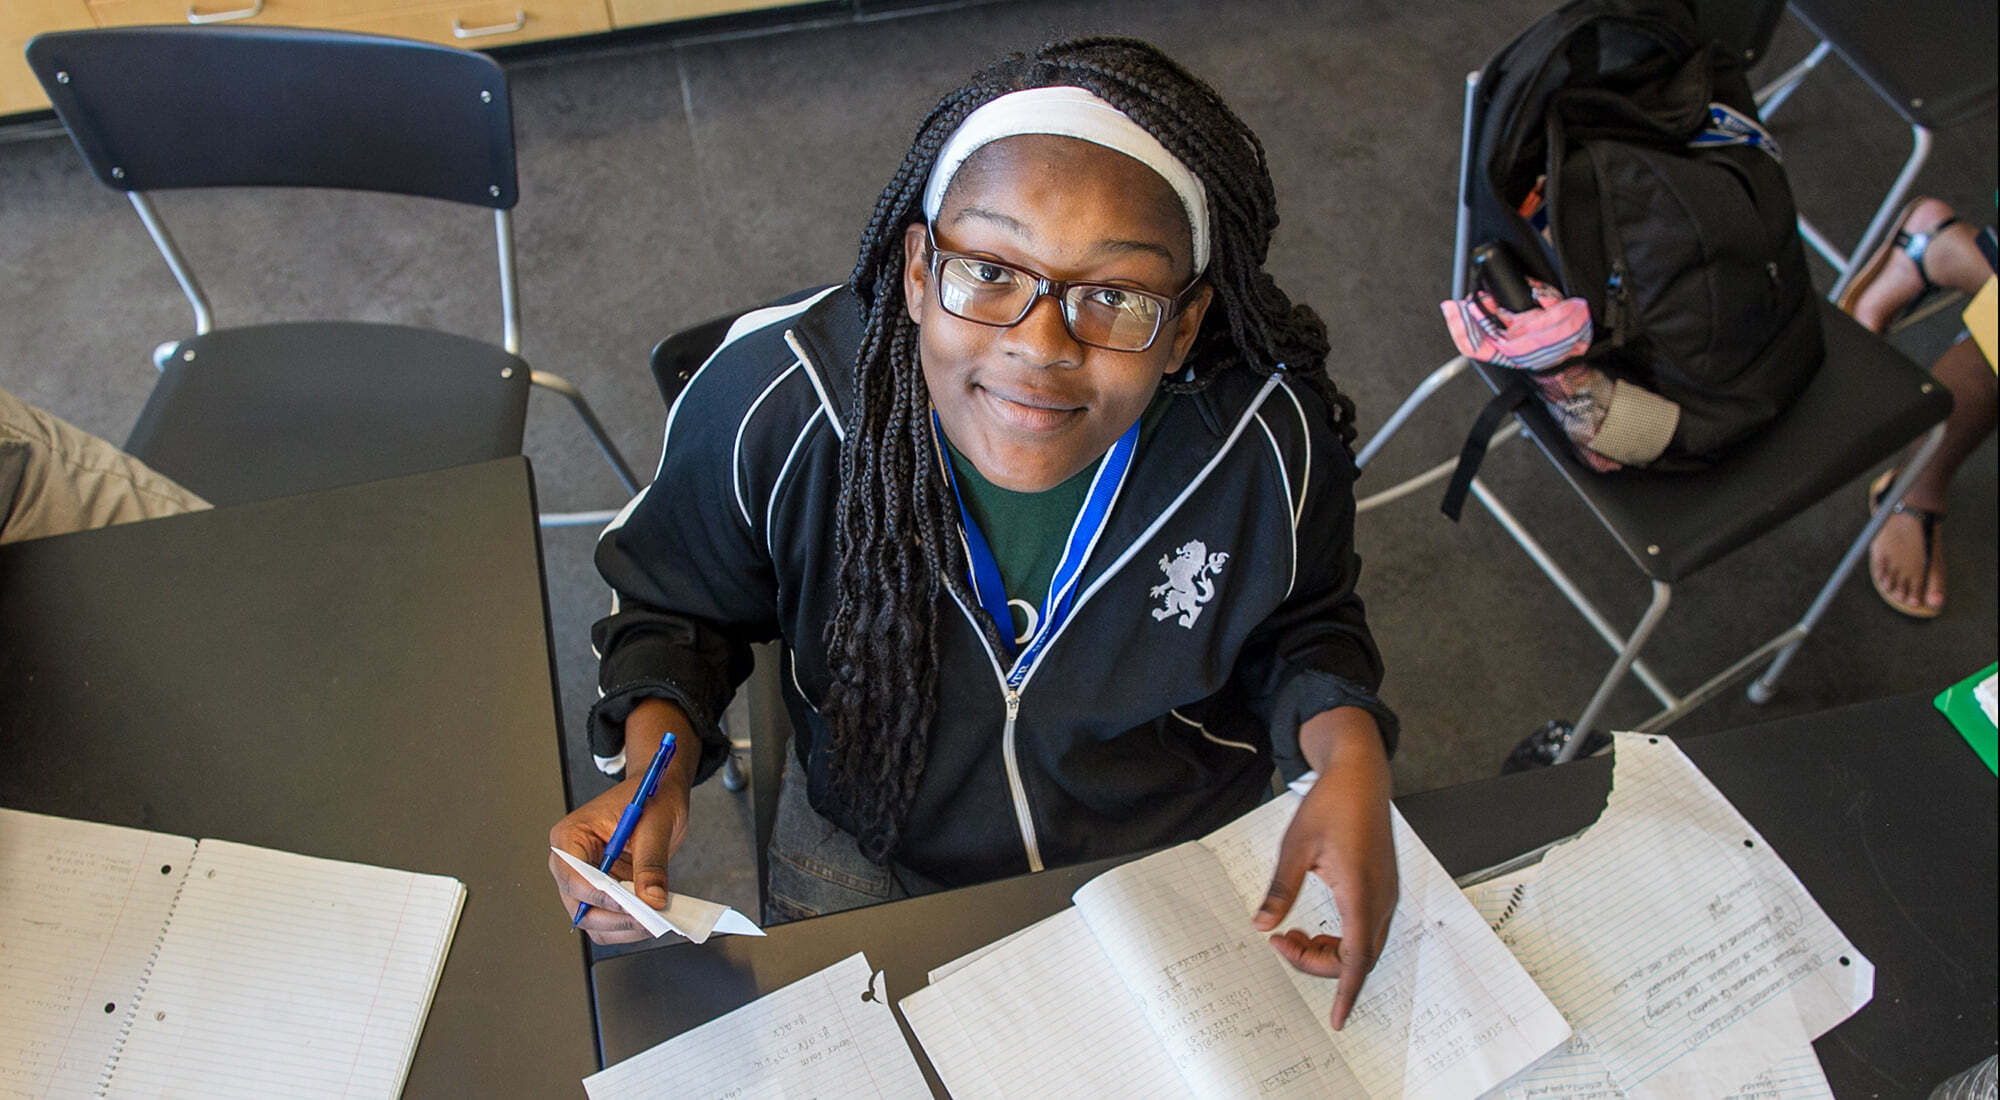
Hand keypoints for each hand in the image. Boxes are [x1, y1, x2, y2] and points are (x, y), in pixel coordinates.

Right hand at [547, 700, 697, 943]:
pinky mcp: (604, 893)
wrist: (659, 794)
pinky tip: (653, 918)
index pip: (573, 876)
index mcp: (570, 836)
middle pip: (579, 906)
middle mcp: (571, 862)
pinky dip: (629, 926)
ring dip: (624, 927)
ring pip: (594, 921)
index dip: (600, 896)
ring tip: (656, 920)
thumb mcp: (654, 825)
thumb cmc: (650, 798)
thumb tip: (652, 899)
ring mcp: (586, 880)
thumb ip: (651, 863)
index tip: (631, 905)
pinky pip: (609, 920)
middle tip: (650, 919)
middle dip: (615, 917)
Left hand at [1252, 708, 1396, 1030]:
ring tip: (1294, 933)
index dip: (1345, 993)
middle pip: (1358, 958)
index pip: (1355, 958)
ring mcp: (1386, 894)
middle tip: (1282, 943)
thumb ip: (1280, 890)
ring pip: (1364, 946)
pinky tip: (1315, 924)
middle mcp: (1380, 899)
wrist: (1361, 777)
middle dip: (1320, 964)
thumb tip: (1263, 925)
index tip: (1335, 1020)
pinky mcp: (1383, 888)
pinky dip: (1342, 938)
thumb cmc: (1330, 805)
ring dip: (1331, 952)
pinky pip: (1366, 929)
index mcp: (1359, 891)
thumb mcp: (1295, 846)